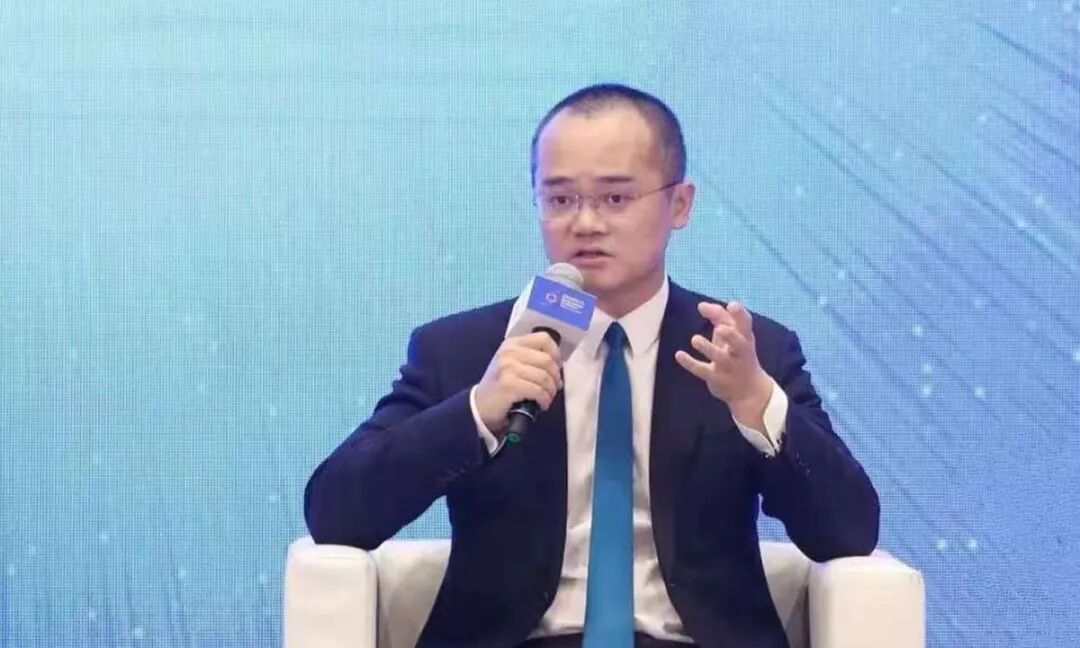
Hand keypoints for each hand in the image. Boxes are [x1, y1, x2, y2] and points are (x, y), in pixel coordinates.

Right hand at [474, 332, 562, 435]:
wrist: (479, 406)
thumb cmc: (499, 386)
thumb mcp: (511, 363)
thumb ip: (531, 358)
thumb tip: (557, 365)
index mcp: (512, 344)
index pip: (544, 339)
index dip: (555, 354)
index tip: (555, 368)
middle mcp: (509, 352)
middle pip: (547, 360)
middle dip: (555, 377)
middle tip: (553, 388)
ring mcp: (508, 368)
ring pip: (545, 377)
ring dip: (550, 391)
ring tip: (546, 398)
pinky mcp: (509, 385)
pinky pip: (538, 391)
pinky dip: (544, 400)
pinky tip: (541, 404)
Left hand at [675, 301, 772, 424]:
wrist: (750, 391)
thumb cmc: (738, 354)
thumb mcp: (734, 336)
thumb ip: (720, 317)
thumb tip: (701, 305)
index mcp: (745, 338)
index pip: (746, 324)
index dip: (740, 314)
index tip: (731, 305)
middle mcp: (740, 353)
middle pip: (740, 343)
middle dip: (731, 336)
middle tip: (720, 328)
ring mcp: (729, 367)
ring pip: (720, 358)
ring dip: (708, 348)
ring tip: (695, 339)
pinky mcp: (717, 379)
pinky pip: (703, 371)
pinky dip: (690, 363)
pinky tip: (679, 355)